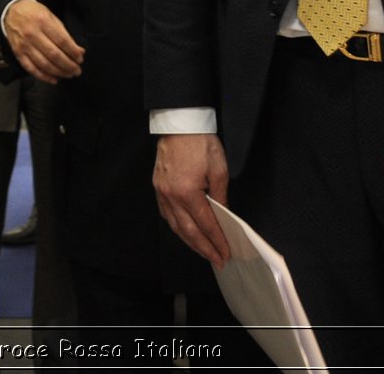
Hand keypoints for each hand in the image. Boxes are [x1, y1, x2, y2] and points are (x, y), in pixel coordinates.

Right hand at [2, 0, 84, 82]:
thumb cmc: (34, 13)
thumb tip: (79, 51)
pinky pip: (31, 68)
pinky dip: (43, 76)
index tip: (80, 58)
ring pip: (43, 64)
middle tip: (77, 70)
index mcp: (43, 21)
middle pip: (54, 54)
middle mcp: (32, 34)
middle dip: (68, 65)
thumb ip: (65, 34)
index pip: (62, 41)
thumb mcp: (51, 17)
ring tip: (68, 74)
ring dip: (58, 72)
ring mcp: (24, 45)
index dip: (73, 52)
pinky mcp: (18, 53)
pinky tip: (53, 79)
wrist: (11, 12)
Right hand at [152, 133, 231, 267]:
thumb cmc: (200, 142)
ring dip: (190, 242)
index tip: (226, 253)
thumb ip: (220, 196)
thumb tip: (223, 215)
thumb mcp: (219, 170)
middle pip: (188, 231)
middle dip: (204, 248)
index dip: (217, 240)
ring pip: (175, 225)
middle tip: (217, 261)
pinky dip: (177, 227)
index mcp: (187, 192)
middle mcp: (171, 196)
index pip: (205, 224)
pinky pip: (166, 214)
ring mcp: (161, 192)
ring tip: (203, 251)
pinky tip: (185, 232)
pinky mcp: (157, 187)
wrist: (179, 123)